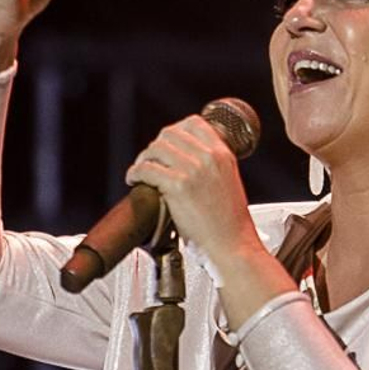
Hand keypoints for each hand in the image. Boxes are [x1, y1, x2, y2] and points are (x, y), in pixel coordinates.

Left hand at [124, 115, 262, 272]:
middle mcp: (209, 157)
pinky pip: (147, 168)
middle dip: (155, 146)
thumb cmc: (229, 223)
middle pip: (170, 133)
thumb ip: (210, 166)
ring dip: (143, 158)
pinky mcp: (179, 186)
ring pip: (156, 148)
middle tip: (150, 160)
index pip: (193, 123)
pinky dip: (135, 173)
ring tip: (140, 171)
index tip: (166, 144)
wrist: (233, 246)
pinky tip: (135, 180)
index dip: (174, 131)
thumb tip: (183, 160)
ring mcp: (193, 170)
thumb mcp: (228, 182)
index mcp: (223, 154)